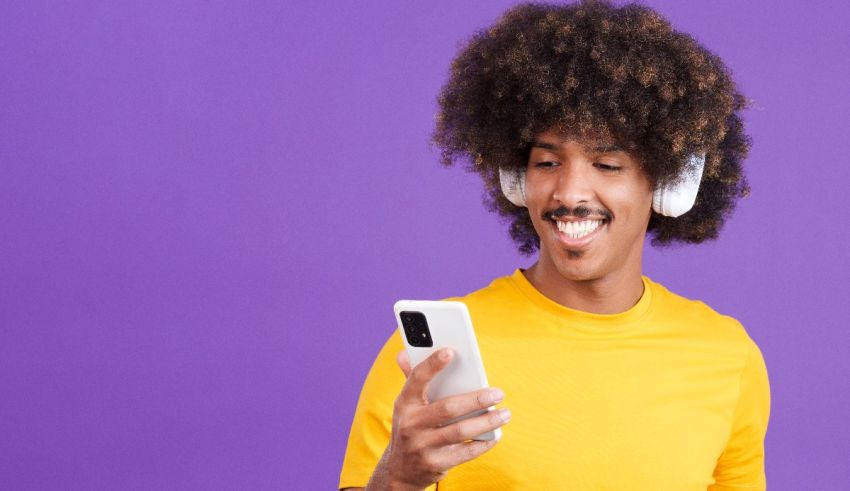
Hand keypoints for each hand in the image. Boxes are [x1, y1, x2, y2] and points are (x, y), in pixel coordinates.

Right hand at [375, 348, 509, 488]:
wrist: (399, 470)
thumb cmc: (411, 428)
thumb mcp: (406, 406)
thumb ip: (412, 380)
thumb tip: (405, 353)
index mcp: (404, 403)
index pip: (417, 379)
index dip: (432, 365)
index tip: (450, 352)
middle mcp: (411, 424)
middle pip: (448, 408)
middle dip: (476, 400)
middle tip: (498, 393)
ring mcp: (422, 446)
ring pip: (460, 431)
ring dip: (486, 422)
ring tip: (505, 414)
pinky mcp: (435, 464)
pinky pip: (465, 453)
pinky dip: (483, 444)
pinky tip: (495, 435)